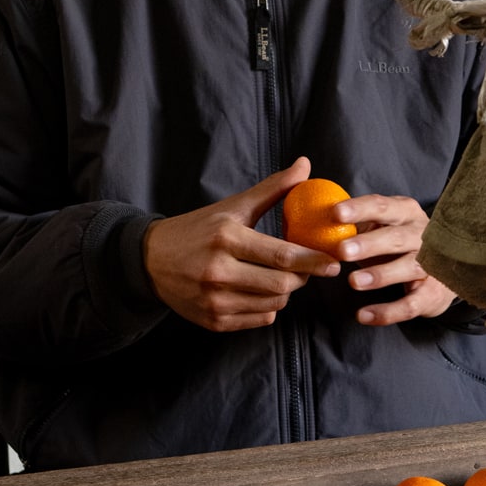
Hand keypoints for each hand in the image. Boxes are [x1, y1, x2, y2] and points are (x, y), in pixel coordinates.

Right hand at [142, 158, 339, 332]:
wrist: (150, 260)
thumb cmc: (199, 229)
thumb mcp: (233, 206)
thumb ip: (273, 189)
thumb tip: (306, 165)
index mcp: (226, 238)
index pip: (282, 256)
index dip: (313, 261)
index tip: (334, 261)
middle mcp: (218, 272)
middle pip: (281, 286)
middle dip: (303, 278)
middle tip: (309, 267)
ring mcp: (214, 300)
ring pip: (273, 305)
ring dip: (286, 292)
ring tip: (281, 276)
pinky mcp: (212, 321)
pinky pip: (259, 319)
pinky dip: (269, 307)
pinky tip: (261, 290)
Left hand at [336, 193, 455, 326]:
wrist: (442, 270)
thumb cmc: (399, 242)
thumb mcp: (382, 225)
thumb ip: (356, 222)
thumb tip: (317, 219)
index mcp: (406, 212)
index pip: (382, 206)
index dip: (359, 208)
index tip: (336, 213)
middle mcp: (422, 235)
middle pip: (396, 237)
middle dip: (369, 244)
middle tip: (342, 250)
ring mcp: (430, 265)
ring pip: (407, 268)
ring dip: (380, 275)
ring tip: (353, 281)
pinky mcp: (431, 294)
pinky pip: (409, 305)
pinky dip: (387, 312)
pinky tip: (363, 315)